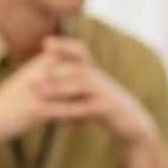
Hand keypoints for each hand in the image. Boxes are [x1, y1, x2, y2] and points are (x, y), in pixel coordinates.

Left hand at [38, 37, 157, 148]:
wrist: (135, 125)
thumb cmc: (111, 111)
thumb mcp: (94, 96)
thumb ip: (79, 89)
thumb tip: (59, 83)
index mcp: (97, 74)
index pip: (81, 53)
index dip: (65, 46)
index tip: (46, 42)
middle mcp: (102, 79)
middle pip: (78, 66)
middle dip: (56, 65)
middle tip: (33, 66)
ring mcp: (105, 93)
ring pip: (80, 85)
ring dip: (57, 87)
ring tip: (37, 91)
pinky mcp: (108, 109)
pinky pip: (85, 108)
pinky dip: (68, 111)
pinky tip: (53, 116)